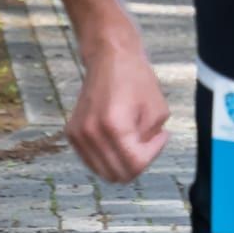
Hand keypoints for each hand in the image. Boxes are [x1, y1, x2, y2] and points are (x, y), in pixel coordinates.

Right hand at [67, 35, 169, 180]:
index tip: (160, 136)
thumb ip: (151, 141)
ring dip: (122, 162)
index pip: (135, 165)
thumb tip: (140, 156)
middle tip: (147, 142)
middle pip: (118, 174)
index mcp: (114, 126)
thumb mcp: (158, 110)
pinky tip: (118, 138)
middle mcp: (91, 133)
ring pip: (104, 171)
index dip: (153, 154)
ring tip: (133, 139)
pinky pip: (93, 161)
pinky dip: (108, 157)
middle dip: (138, 162)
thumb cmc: (136, 78)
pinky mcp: (72, 134)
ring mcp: (78, 135)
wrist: (109, 58)